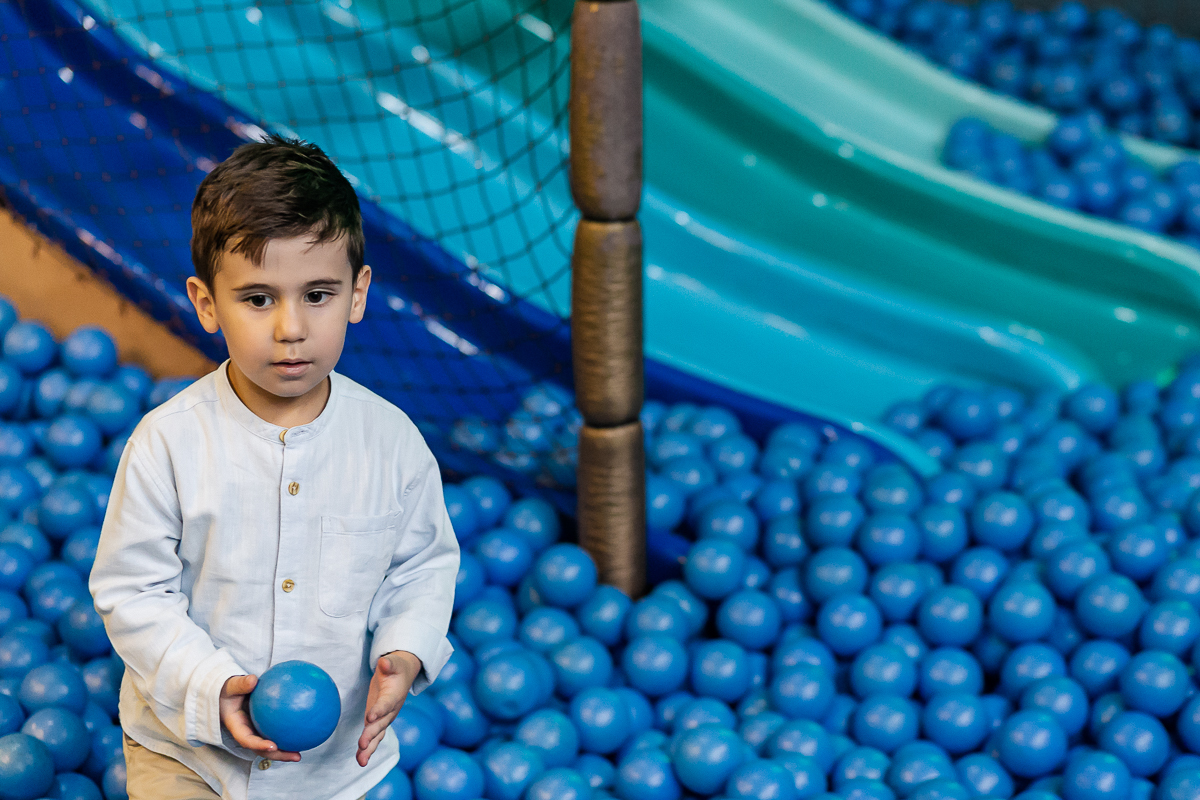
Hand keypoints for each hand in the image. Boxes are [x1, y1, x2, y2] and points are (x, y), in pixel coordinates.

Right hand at [219, 675, 300, 762]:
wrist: (227, 693)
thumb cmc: (227, 690)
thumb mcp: (230, 686)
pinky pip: (277, 731)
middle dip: (279, 755)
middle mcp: (247, 733)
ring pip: (271, 744)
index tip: (273, 746)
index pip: (248, 740)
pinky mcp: (263, 726)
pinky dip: (289, 733)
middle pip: (262, 749)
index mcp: (237, 727)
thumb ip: (240, 684)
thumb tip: (253, 680)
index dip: (259, 745)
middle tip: (296, 756)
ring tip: (302, 752)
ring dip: (286, 750)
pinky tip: (305, 729)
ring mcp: (256, 731)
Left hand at [357, 650, 421, 766]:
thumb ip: (389, 663)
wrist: (403, 675)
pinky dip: (367, 748)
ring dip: (369, 748)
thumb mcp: (393, 662)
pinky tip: (359, 759)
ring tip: (361, 761)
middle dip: (371, 735)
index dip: (379, 710)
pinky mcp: (378, 722)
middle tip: (362, 744)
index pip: (386, 704)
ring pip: (378, 735)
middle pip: (381, 724)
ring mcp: (385, 718)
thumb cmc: (396, 668)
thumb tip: (384, 662)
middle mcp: (391, 710)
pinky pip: (373, 737)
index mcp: (394, 695)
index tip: (370, 717)